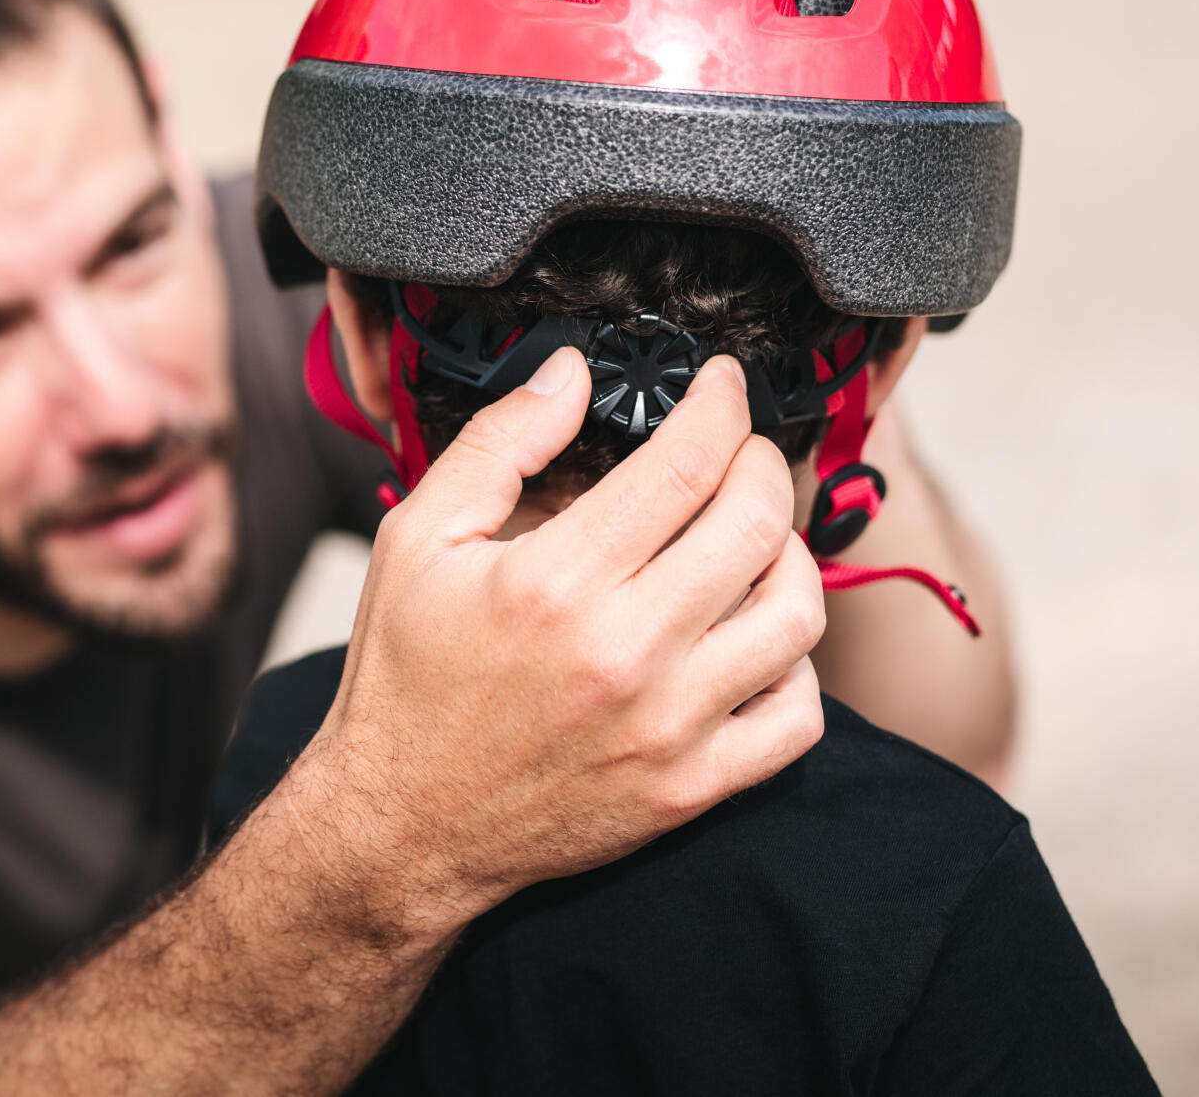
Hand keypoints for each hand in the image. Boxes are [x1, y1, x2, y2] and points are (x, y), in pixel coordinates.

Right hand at [276, 348, 825, 936]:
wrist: (400, 824)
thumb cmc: (407, 680)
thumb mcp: (418, 539)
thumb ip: (499, 444)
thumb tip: (571, 373)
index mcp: (556, 582)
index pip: (686, 463)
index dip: (721, 405)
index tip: (722, 386)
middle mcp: (625, 653)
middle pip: (757, 525)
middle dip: (762, 464)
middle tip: (739, 453)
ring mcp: (668, 728)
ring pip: (797, 615)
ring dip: (789, 556)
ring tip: (751, 541)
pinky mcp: (690, 787)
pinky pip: (798, 718)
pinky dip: (795, 666)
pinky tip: (750, 638)